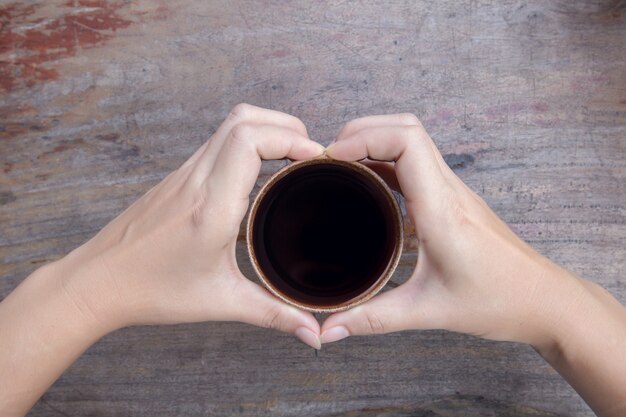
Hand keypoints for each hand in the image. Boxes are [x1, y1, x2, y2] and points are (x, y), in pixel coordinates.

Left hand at [57, 103, 323, 347]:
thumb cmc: (152, 291)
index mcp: (210, 208)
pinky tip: (259, 172)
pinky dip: (247, 143)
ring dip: (266, 129)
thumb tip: (313, 333)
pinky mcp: (177, 178)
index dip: (289, 138)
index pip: (248, 141)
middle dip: (286, 125)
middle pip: (243, 119)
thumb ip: (273, 314)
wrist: (97, 282)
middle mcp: (196, 180)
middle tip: (310, 154)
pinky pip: (216, 143)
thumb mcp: (220, 302)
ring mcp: (183, 174)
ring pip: (228, 124)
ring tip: (292, 157)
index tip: (314, 158)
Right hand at [320, 114, 580, 346]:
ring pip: (413, 140)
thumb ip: (373, 319)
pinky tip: (366, 183)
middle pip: (406, 127)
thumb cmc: (498, 301)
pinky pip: (416, 164)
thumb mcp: (428, 311)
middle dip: (362, 131)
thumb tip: (330, 330)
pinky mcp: (453, 200)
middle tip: (328, 157)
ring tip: (340, 164)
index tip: (331, 157)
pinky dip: (386, 160)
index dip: (364, 137)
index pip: (406, 141)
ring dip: (375, 141)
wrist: (544, 300)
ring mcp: (453, 191)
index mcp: (442, 209)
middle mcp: (449, 190)